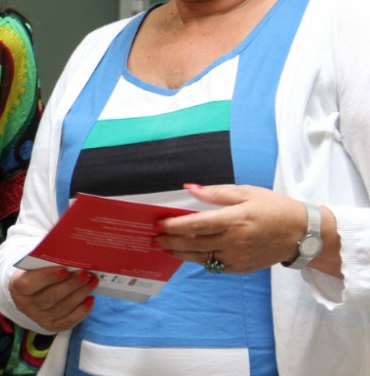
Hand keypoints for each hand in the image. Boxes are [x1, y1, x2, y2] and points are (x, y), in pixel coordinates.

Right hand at [8, 266, 96, 331]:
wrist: (31, 290)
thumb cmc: (35, 271)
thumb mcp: (34, 264)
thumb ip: (46, 261)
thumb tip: (69, 257)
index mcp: (17, 286)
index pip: (29, 283)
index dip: (47, 277)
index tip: (64, 270)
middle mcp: (25, 305)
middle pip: (50, 297)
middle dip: (70, 285)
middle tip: (85, 274)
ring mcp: (38, 318)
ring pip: (61, 308)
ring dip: (80, 295)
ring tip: (92, 282)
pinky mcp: (50, 326)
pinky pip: (68, 321)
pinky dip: (81, 311)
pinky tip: (90, 299)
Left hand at [154, 183, 306, 273]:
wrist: (302, 234)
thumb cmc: (274, 208)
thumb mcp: (247, 193)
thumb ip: (216, 193)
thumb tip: (190, 188)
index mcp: (234, 220)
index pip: (196, 224)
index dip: (174, 225)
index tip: (158, 223)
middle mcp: (234, 241)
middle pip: (194, 244)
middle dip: (170, 241)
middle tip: (154, 238)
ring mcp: (238, 257)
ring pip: (201, 258)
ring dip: (180, 254)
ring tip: (164, 248)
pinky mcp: (242, 268)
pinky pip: (215, 266)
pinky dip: (200, 260)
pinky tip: (189, 254)